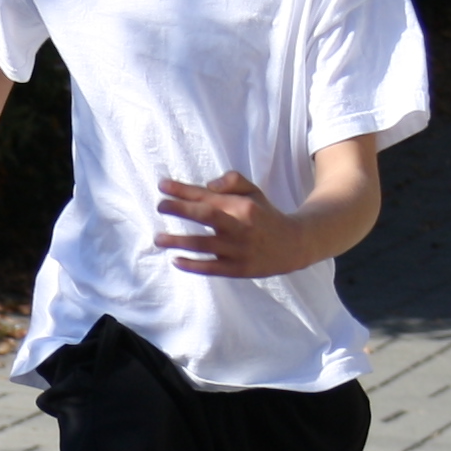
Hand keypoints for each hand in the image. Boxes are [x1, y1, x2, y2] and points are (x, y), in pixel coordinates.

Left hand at [154, 172, 308, 277]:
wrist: (293, 246)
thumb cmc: (266, 216)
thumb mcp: (255, 192)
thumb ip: (233, 181)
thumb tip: (208, 185)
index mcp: (242, 206)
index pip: (207, 195)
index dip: (182, 190)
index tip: (162, 185)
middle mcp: (240, 226)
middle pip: (205, 215)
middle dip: (179, 209)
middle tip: (159, 206)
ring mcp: (238, 249)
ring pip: (203, 244)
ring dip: (177, 241)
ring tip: (158, 238)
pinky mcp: (238, 269)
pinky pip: (211, 268)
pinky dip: (192, 265)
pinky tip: (175, 260)